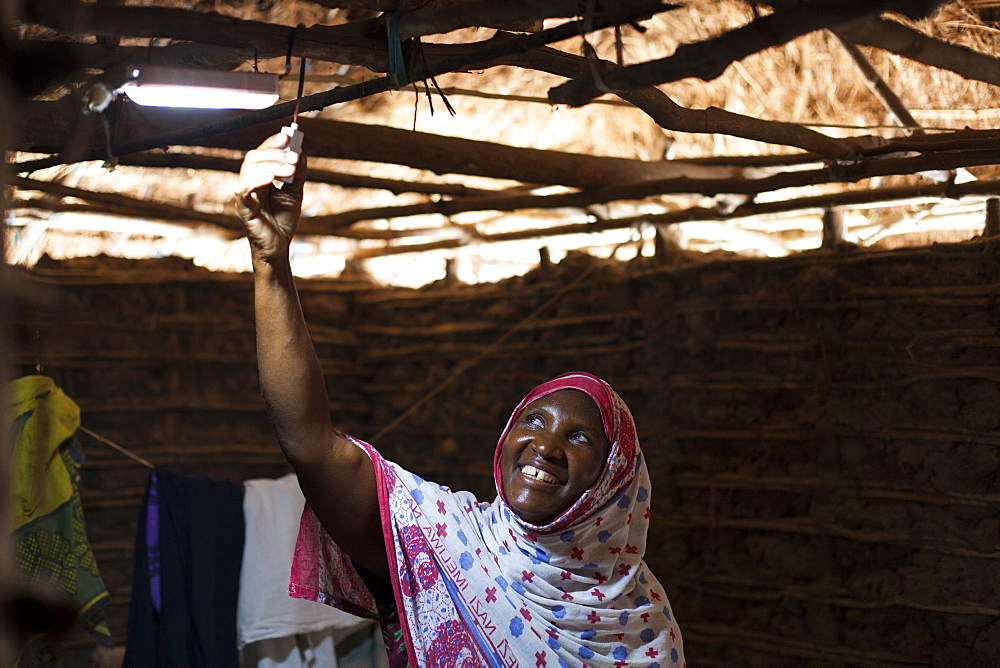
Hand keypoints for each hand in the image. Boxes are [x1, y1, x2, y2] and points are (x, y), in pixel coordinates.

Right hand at [234, 132, 307, 262]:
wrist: (279, 246)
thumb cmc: (283, 220)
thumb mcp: (295, 192)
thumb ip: (297, 173)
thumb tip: (301, 152)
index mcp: (260, 177)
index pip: (262, 153)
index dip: (272, 143)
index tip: (286, 136)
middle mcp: (250, 183)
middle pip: (254, 158)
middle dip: (274, 154)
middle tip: (294, 158)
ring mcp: (245, 195)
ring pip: (248, 170)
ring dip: (270, 165)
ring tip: (290, 170)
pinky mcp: (244, 208)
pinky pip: (242, 190)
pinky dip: (255, 180)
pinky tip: (270, 178)